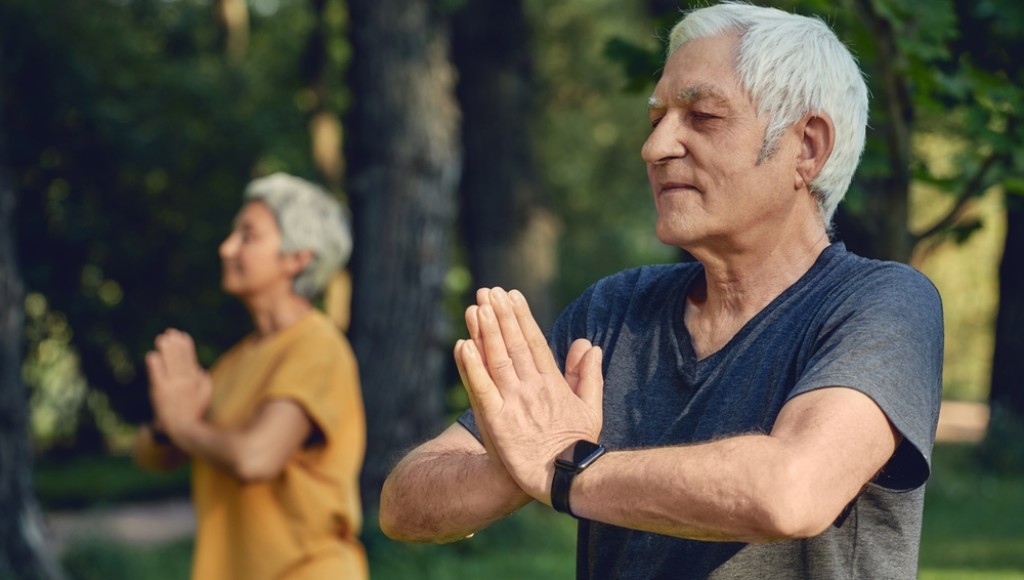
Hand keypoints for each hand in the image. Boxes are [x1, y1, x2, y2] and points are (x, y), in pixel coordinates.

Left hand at [145, 329, 209, 438]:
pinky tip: (152, 356)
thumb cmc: (193, 412)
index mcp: (194, 381)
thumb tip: (199, 368)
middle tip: (170, 332)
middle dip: (175, 345)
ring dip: (166, 351)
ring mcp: (171, 386)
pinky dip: (155, 366)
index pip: (190, 360)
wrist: (181, 429)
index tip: (182, 335)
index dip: (186, 347)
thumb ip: (204, 381)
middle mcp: (184, 382)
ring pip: (169, 365)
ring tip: (161, 339)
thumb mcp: (204, 396)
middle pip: (179, 359)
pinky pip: (157, 376)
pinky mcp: (160, 392)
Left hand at [456, 287, 603, 504]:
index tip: (511, 295)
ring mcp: (513, 403)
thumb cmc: (577, 447)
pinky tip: (462, 344)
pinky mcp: (496, 421)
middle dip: (500, 315)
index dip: (521, 317)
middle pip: (512, 344)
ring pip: (496, 359)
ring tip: (474, 306)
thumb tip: (588, 345)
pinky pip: (480, 388)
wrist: (565, 481)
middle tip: (488, 291)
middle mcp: (531, 388)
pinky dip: (471, 366)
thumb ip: (587, 375)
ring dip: (484, 331)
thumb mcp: (590, 408)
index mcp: (552, 383)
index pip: (534, 342)